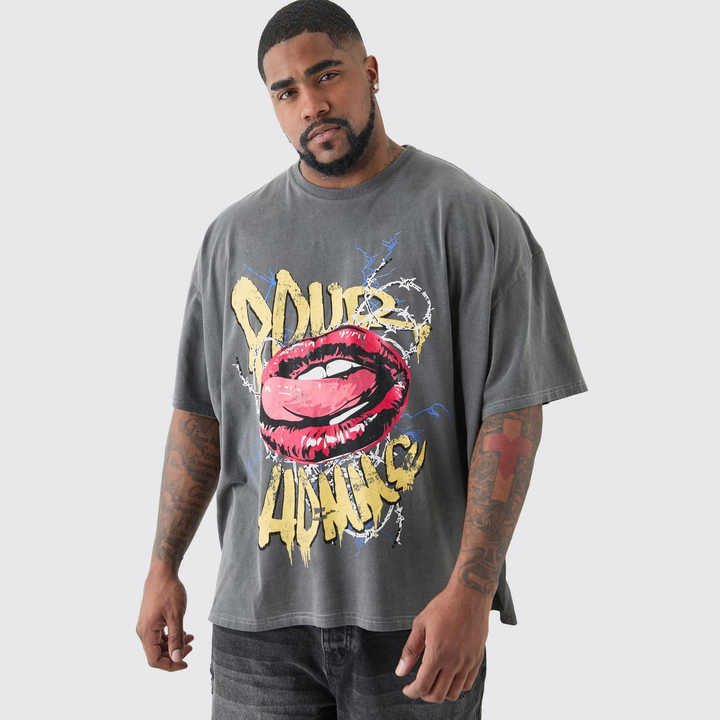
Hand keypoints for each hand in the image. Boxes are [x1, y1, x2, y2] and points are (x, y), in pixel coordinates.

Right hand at [136, 567, 193, 670]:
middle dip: (174, 654)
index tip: (186, 663)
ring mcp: (146, 625)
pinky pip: (159, 635)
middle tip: (191, 646)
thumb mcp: (176, 616)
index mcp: (146, 632)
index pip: (154, 660)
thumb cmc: (169, 591)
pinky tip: (184, 632)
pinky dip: (171, 636)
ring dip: (174, 644)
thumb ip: (176, 638)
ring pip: (158, 644)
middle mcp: (143, 631)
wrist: (162, 573)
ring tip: (191, 638)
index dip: (170, 665)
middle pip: (156, 654)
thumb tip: (177, 658)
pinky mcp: (150, 620)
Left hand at [395, 581, 489, 702]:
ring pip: (454, 693)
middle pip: (438, 695)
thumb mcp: (420, 624)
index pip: (422, 686)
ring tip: (433, 681)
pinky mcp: (477, 658)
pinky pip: (467, 683)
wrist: (470, 595)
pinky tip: (448, 676)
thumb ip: (410, 650)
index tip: (407, 689)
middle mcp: (454, 661)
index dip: (412, 692)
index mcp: (437, 653)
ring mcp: (468, 661)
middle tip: (418, 686)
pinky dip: (456, 686)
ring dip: (441, 692)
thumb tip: (400, 672)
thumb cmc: (444, 606)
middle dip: (424, 695)